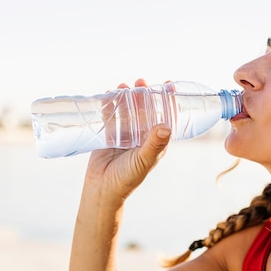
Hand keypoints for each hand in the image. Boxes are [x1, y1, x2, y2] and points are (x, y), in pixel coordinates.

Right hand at [85, 79, 171, 199]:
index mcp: (154, 141)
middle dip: (144, 94)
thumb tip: (166, 126)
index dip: (168, 101)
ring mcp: (124, 135)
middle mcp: (141, 136)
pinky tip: (109, 94)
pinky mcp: (108, 135)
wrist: (102, 189)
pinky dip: (110, 104)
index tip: (168, 84)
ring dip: (127, 97)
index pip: (165, 117)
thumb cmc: (127, 179)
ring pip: (127, 110)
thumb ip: (154, 144)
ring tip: (124, 85)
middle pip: (145, 109)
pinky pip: (110, 116)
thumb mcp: (144, 160)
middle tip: (141, 81)